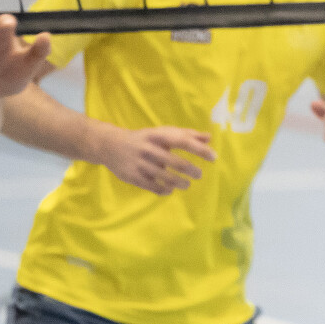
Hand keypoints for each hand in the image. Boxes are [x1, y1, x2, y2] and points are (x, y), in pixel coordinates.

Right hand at [95, 126, 216, 195]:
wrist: (110, 145)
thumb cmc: (144, 139)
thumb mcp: (162, 133)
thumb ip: (186, 135)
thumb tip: (209, 138)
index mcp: (158, 135)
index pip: (183, 141)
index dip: (200, 149)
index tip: (214, 157)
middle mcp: (149, 149)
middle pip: (176, 162)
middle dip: (191, 170)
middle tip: (199, 175)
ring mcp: (140, 164)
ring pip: (165, 177)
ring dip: (180, 183)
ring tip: (186, 184)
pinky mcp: (132, 176)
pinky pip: (152, 187)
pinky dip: (164, 190)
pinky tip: (170, 190)